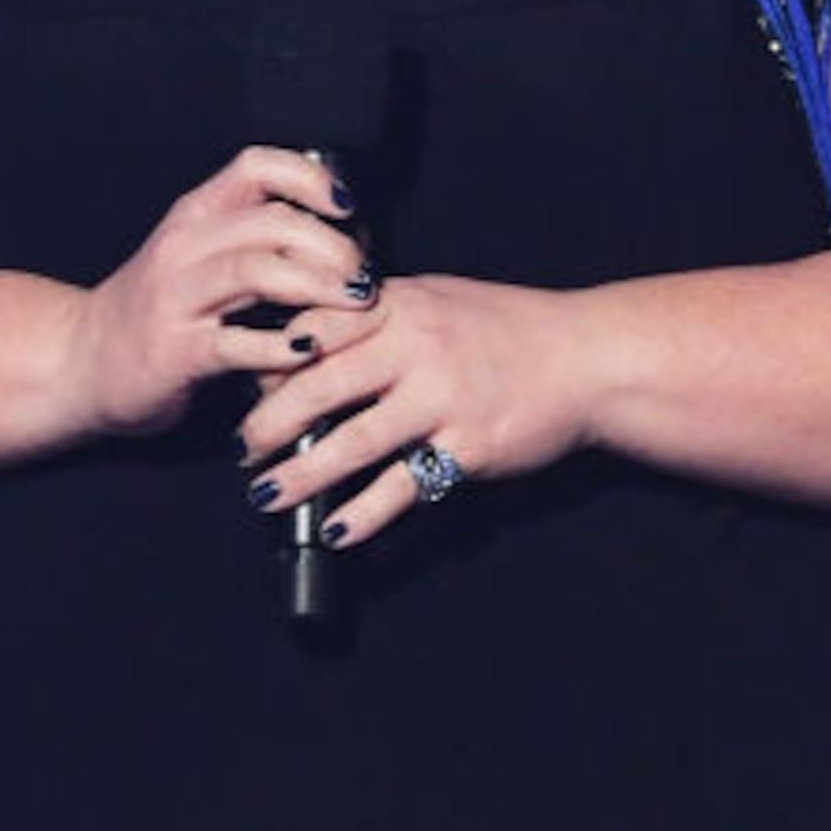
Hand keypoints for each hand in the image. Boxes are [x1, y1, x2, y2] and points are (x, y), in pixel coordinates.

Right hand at [57, 146, 364, 438]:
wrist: (79, 362)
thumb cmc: (160, 310)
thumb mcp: (200, 257)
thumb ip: (259, 240)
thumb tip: (349, 235)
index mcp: (196, 215)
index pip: (257, 166)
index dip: (311, 177)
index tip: (347, 207)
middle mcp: (184, 247)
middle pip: (272, 221)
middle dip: (333, 245)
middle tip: (365, 275)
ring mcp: (176, 298)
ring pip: (258, 271)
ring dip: (318, 286)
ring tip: (355, 303)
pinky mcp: (176, 352)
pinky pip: (239, 343)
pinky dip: (283, 347)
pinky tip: (309, 350)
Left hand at [236, 274, 599, 547]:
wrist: (588, 358)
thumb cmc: (509, 330)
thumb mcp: (439, 299)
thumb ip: (378, 314)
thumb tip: (305, 338)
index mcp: (401, 306)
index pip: (314, 327)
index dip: (270, 359)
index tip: (241, 387)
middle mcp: (417, 347)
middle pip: (318, 387)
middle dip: (268, 426)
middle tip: (242, 451)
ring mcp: (443, 398)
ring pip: (352, 442)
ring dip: (301, 476)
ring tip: (268, 497)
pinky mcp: (469, 445)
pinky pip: (405, 486)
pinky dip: (366, 514)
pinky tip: (339, 531)